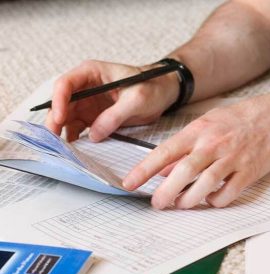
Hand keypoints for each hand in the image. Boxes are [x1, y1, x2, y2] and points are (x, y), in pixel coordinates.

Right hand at [46, 60, 178, 140]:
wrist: (164, 92)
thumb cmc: (152, 86)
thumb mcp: (137, 99)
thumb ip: (115, 116)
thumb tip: (93, 135)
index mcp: (92, 73)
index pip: (66, 84)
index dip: (59, 101)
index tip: (60, 118)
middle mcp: (85, 88)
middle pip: (61, 104)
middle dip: (55, 122)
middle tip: (53, 141)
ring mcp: (88, 104)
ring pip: (67, 119)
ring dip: (63, 134)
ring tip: (63, 151)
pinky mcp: (94, 118)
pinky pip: (79, 129)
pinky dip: (76, 139)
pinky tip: (75, 152)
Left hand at [122, 89, 269, 208]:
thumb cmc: (240, 119)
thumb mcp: (209, 123)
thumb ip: (186, 145)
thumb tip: (166, 169)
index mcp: (199, 130)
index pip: (165, 152)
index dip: (144, 169)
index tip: (129, 183)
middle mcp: (213, 144)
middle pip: (182, 173)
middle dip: (165, 193)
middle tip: (156, 204)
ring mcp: (232, 158)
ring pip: (204, 186)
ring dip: (189, 200)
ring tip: (182, 204)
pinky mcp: (249, 172)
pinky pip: (228, 193)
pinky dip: (216, 201)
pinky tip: (211, 198)